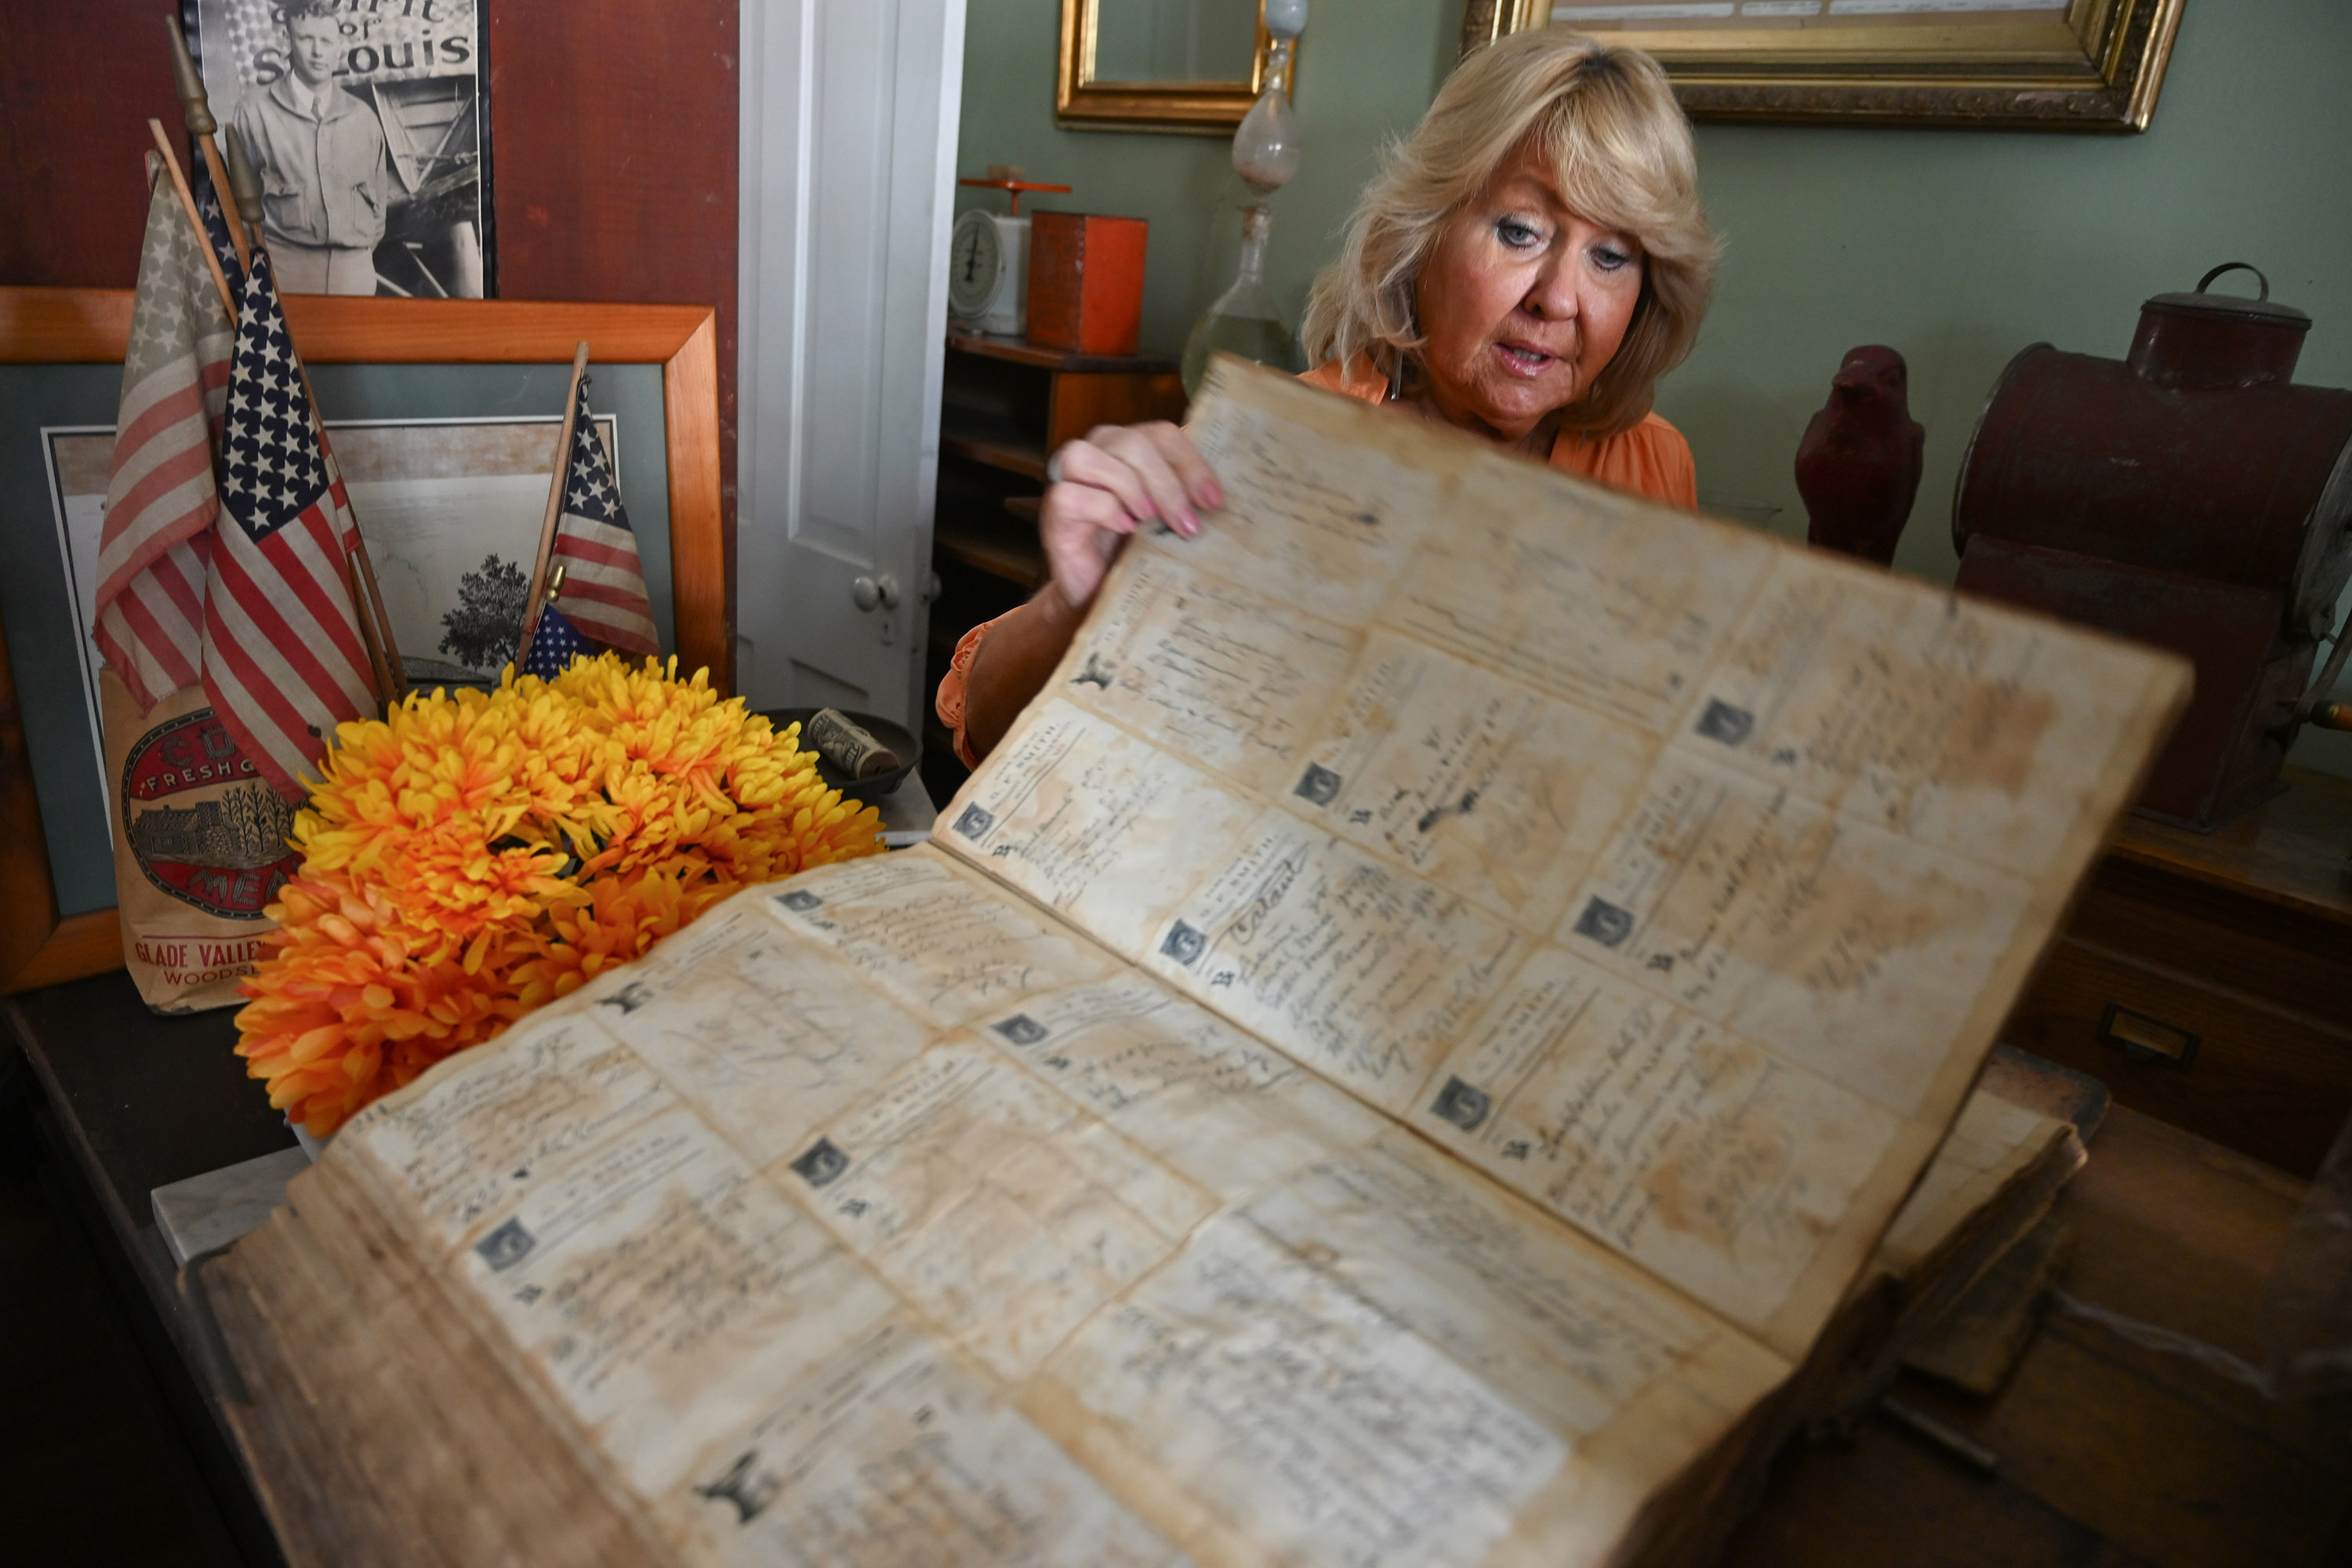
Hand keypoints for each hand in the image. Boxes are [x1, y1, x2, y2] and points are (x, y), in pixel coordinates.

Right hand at [1037, 422, 1223, 611]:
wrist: (1100, 593)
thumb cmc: (1136, 551)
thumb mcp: (1168, 520)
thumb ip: (1186, 498)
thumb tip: (1219, 499)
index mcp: (1130, 446)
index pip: (1162, 434)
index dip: (1191, 464)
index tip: (1213, 502)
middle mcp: (1099, 452)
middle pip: (1134, 442)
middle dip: (1167, 483)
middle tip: (1188, 524)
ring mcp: (1070, 478)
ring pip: (1094, 456)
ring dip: (1131, 486)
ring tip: (1150, 520)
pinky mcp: (1055, 508)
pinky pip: (1073, 493)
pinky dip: (1103, 508)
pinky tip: (1124, 528)